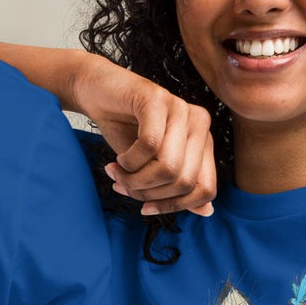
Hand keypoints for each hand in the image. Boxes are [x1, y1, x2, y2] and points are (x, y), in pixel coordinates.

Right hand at [67, 54, 215, 216]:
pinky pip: (149, 145)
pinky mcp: (157, 99)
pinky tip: (119, 158)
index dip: (175, 206)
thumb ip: (178, 186)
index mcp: (203, 141)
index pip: (205, 189)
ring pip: (168, 168)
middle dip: (149, 193)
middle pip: (184, 182)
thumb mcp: (151, 166)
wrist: (97, 93)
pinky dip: (129, 160)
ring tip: (118, 173)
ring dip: (135, 179)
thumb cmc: (125, 130)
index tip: (145, 208)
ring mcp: (181, 108)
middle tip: (124, 186)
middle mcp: (199, 123)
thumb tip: (207, 212)